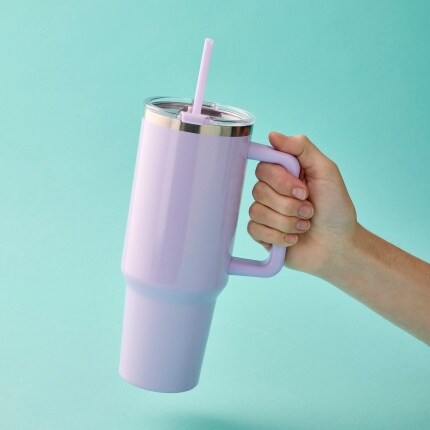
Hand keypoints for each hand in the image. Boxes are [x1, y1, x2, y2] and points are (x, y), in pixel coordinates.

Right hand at [248, 132, 357, 276]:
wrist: (338, 246)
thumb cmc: (336, 209)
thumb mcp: (326, 171)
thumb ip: (301, 148)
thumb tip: (272, 135)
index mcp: (284, 173)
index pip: (264, 167)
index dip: (281, 180)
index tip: (303, 190)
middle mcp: (271, 191)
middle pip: (258, 190)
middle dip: (289, 204)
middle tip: (309, 209)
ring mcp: (265, 212)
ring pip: (257, 211)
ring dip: (287, 222)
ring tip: (305, 226)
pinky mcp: (262, 233)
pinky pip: (254, 229)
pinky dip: (278, 236)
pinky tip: (294, 239)